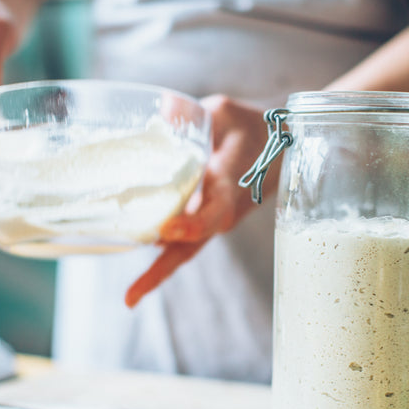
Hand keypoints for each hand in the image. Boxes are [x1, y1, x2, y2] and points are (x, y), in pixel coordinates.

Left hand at [124, 95, 270, 306]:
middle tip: (131, 297)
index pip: (212, 210)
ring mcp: (214, 222)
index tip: (168, 229)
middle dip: (161, 272)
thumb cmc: (249, 127)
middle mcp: (221, 212)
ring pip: (184, 249)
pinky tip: (130, 255)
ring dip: (158, 269)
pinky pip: (182, 241)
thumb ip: (193, 114)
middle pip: (190, 246)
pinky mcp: (205, 222)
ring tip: (132, 294)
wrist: (278, 148)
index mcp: (228, 184)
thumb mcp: (224, 112)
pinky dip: (159, 251)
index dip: (192, 223)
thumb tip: (164, 110)